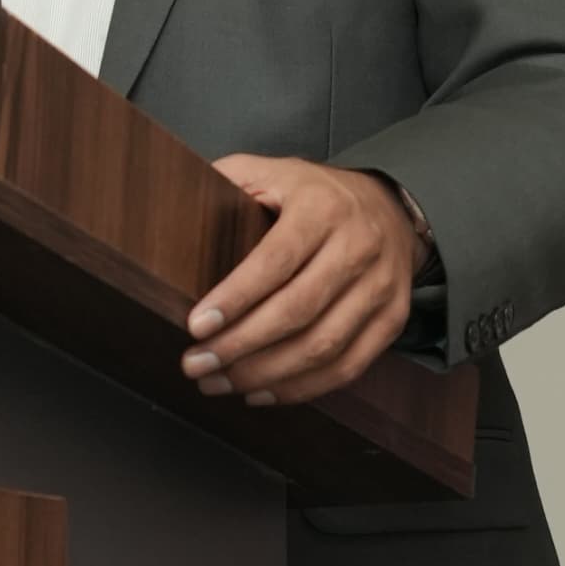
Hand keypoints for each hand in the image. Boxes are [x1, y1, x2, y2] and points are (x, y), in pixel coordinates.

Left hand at [183, 157, 420, 406]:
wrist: (390, 208)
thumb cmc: (315, 196)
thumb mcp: (272, 173)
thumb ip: (227, 182)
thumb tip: (172, 204)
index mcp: (321, 208)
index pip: (275, 260)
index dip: (235, 298)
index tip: (196, 326)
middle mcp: (358, 246)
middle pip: (297, 310)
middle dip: (240, 346)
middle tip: (196, 364)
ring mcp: (380, 287)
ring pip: (322, 346)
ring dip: (265, 374)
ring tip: (219, 383)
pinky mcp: (392, 319)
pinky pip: (348, 367)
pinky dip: (302, 389)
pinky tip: (261, 392)